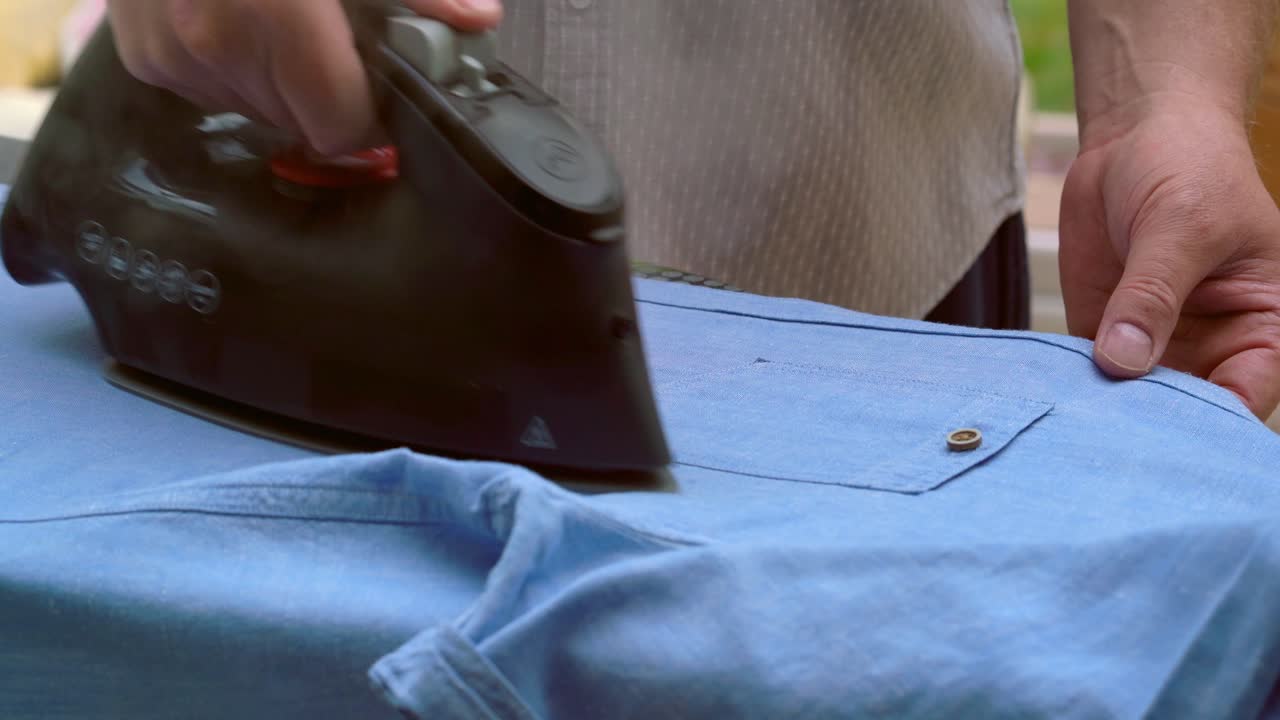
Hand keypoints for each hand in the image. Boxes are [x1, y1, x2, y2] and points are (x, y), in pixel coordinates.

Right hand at [106, 0, 502, 155]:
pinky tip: (236, 17)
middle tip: (331, 37)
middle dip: (325, 89)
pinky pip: (209, 91)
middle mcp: (214, 48)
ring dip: (277, 81)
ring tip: (277, 17)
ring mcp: (170, 56)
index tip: (380, 88)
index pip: (340, 128)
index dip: (369, 115)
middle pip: (301, 122)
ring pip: (256, 111)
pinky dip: (232, 67)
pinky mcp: (142, 57)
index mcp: (276, 19)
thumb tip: (477, 18)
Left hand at [1059, 102, 1279, 419]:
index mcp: (1264, 325)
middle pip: (1187, 409)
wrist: (1138, 134)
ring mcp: (1156, 343)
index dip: (1213, 421)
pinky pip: (1088, 373)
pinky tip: (1046, 396)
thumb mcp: (1181, 226)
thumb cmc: (1189, 169)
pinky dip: (1070, 386)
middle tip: (1107, 442)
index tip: (1166, 433)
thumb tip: (1122, 362)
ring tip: (1072, 427)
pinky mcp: (1104, 332)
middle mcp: (1214, 345)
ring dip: (1104, 412)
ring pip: (1134, 400)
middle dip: (1151, 426)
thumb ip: (1152, 295)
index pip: (1246, 394)